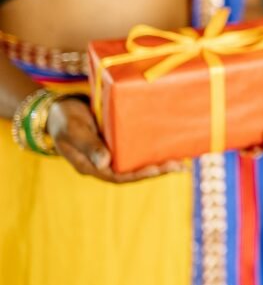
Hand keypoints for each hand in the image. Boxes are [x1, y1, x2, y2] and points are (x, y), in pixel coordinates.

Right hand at [47, 97, 184, 182]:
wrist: (59, 108)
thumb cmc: (63, 119)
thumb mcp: (73, 130)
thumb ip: (88, 145)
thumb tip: (106, 162)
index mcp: (91, 166)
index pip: (118, 176)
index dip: (139, 175)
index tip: (158, 169)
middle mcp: (105, 162)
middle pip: (133, 171)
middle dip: (157, 170)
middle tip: (180, 165)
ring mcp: (112, 152)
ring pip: (138, 161)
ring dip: (159, 161)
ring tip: (182, 159)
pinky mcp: (118, 141)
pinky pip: (137, 147)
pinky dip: (153, 148)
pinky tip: (170, 144)